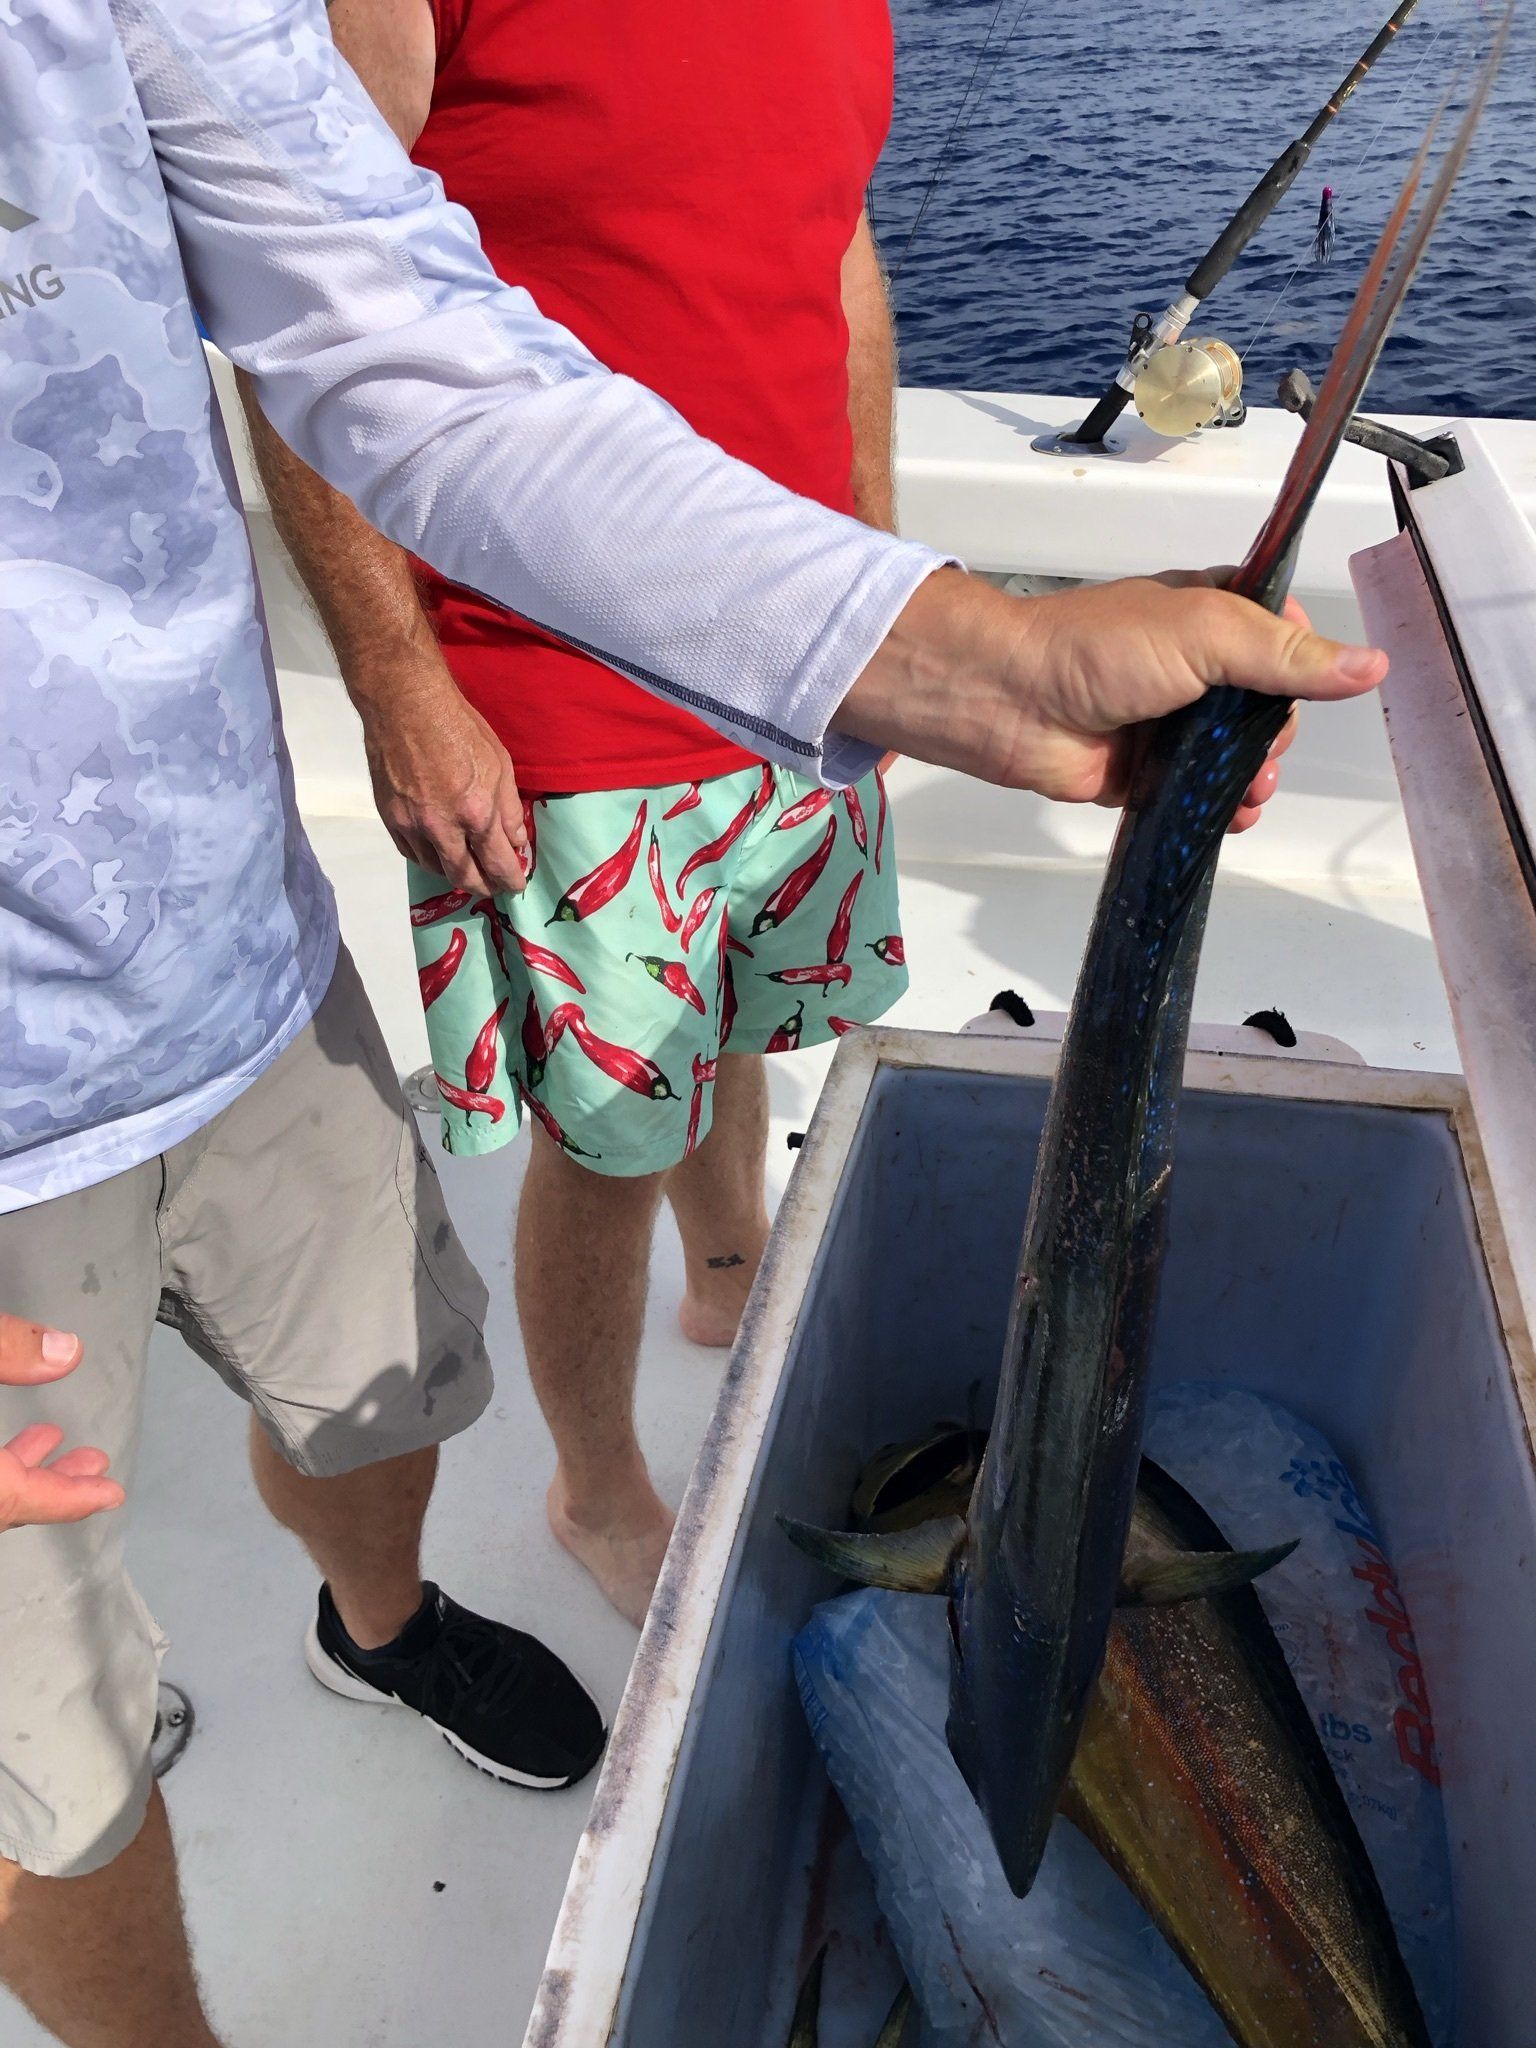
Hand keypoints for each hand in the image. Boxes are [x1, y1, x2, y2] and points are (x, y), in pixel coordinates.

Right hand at [0, 1317, 123, 1531]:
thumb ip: (4, 1349)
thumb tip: (67, 1351)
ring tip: (52, 1435)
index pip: (14, 1499)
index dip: (66, 1499)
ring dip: (15, 1467)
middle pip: (1, 1504)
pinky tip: (7, 1430)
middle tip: (96, 1462)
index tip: (112, 1496)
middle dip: (48, 1482)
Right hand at [355, 657, 529, 895]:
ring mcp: (412, 826)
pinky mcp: (390, 818)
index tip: (516, 885)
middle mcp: (443, 828)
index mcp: (476, 814)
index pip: (498, 864)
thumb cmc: (459, 728)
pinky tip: (438, 855)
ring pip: (436, 869)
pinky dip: (429, 860)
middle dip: (484, 887)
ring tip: (468, 871)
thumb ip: (509, 809)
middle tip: (494, 887)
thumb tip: (516, 841)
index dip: (510, 880)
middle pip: (465, 877)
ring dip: (455, 875)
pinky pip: (411, 854)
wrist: (405, 705)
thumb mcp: (500, 764)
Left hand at [837, 568, 1386, 806]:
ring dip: (1255, 777)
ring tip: (1251, 792)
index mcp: (1209, 614)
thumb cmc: (1097, 649)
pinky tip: (1233, 817)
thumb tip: (1370, 665)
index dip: (1300, 664)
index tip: (1301, 685)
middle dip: (1278, 733)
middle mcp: (1191, 666)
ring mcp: (1165, 721)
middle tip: (1265, 749)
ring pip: (1234, 756)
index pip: (1281, 637)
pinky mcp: (1141, 771)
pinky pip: (1196, 794)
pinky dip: (1220, 809)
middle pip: (1265, 705)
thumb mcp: (1206, 633)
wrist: (1008, 700)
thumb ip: (1286, 656)